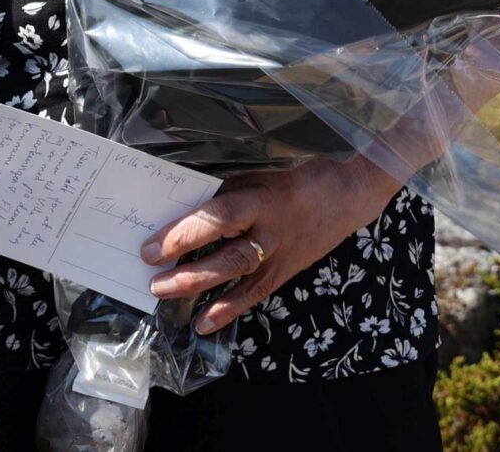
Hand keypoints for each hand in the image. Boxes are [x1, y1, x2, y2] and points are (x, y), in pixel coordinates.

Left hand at [141, 156, 401, 335]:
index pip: (217, 219)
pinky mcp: (286, 273)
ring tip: (162, 292)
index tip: (150, 246)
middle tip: (151, 277)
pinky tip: (202, 323)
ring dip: (198, 287)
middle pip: (226, 256)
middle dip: (186, 269)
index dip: (184, 234)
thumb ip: (224, 193)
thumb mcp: (257, 176)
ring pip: (236, 278)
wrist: (348, 196)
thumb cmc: (294, 179)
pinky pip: (254, 295)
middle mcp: (271, 233)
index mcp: (262, 200)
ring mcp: (280, 256)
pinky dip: (227, 310)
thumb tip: (182, 209)